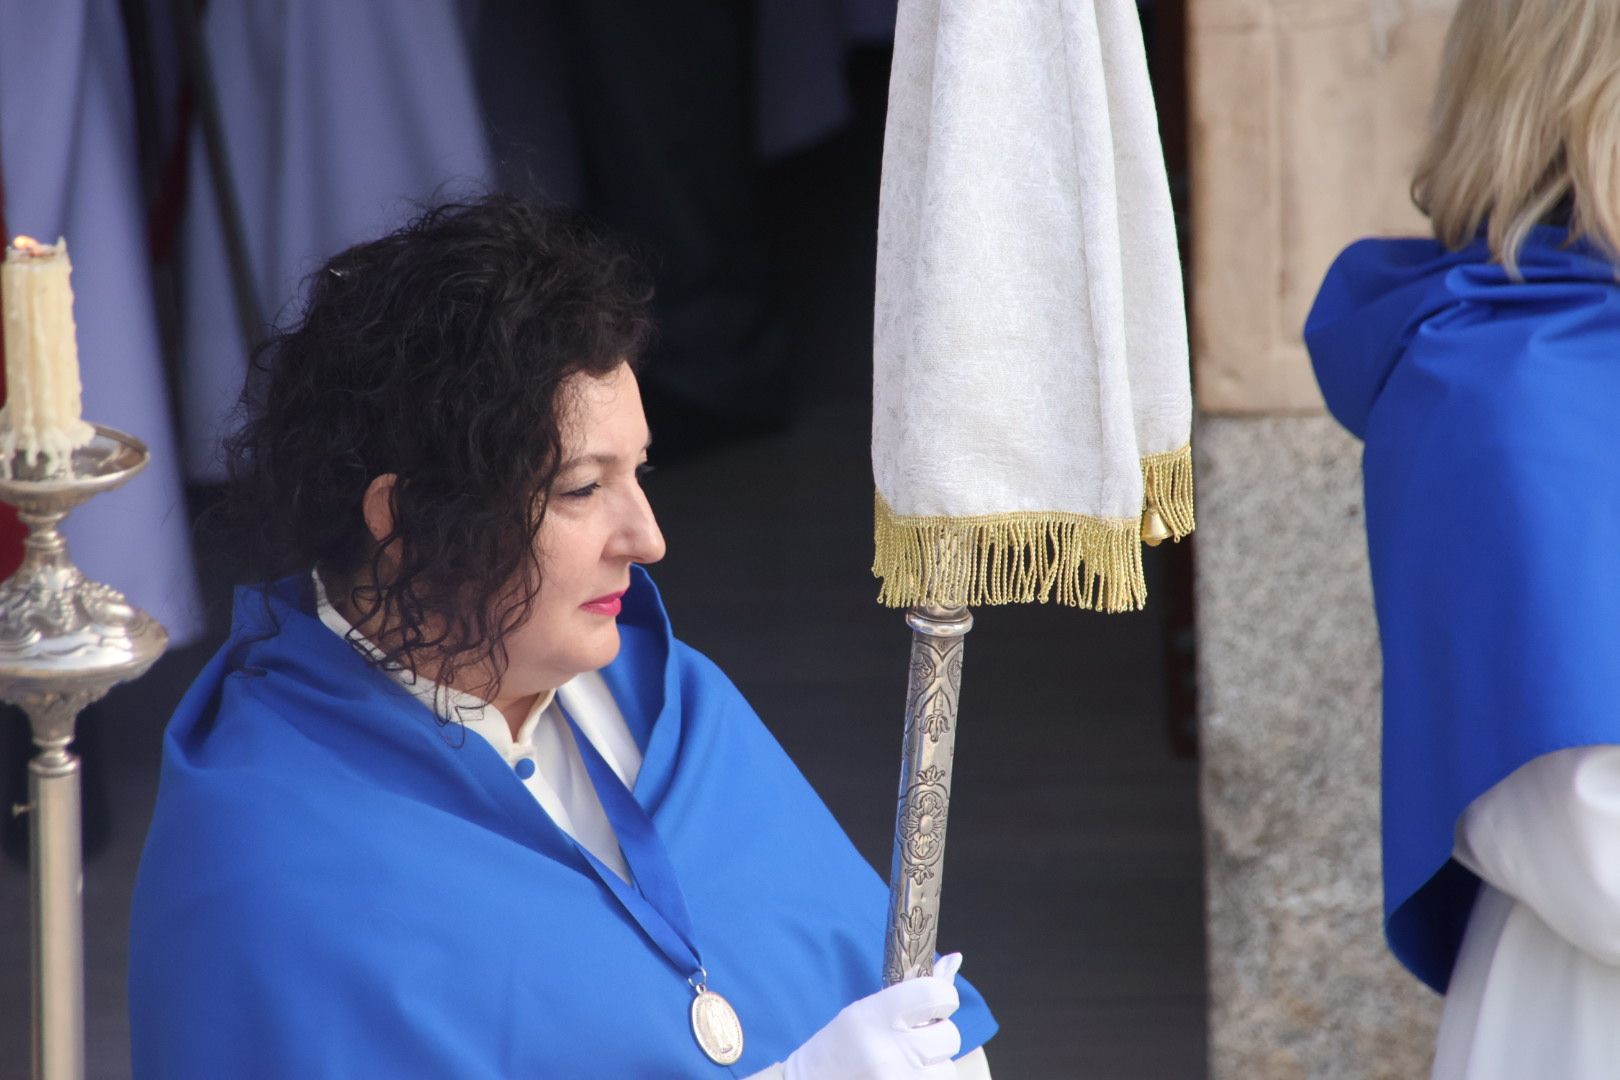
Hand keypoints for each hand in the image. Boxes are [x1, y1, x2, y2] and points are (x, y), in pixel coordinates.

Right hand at [782, 954, 964, 1079]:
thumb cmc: (839, 1045)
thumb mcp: (866, 1009)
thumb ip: (914, 990)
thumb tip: (955, 958)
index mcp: (875, 1016)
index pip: (935, 994)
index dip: (943, 996)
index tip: (935, 1002)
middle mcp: (889, 1051)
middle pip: (950, 1036)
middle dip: (937, 1036)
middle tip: (914, 1039)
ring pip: (947, 1069)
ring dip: (933, 1066)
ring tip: (906, 1064)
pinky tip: (904, 1075)